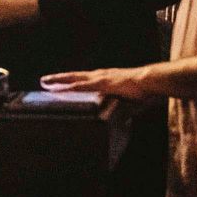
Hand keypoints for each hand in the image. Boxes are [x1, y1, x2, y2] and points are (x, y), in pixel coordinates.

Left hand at [41, 66, 159, 109]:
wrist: (152, 82)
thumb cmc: (144, 91)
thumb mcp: (130, 103)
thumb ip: (124, 112)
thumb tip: (122, 121)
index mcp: (106, 79)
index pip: (85, 80)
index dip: (71, 82)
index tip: (59, 84)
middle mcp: (101, 75)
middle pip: (75, 76)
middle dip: (59, 79)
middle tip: (44, 80)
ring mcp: (101, 78)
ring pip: (75, 78)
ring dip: (60, 80)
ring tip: (46, 82)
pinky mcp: (103, 83)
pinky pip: (83, 85)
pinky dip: (71, 86)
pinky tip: (61, 88)